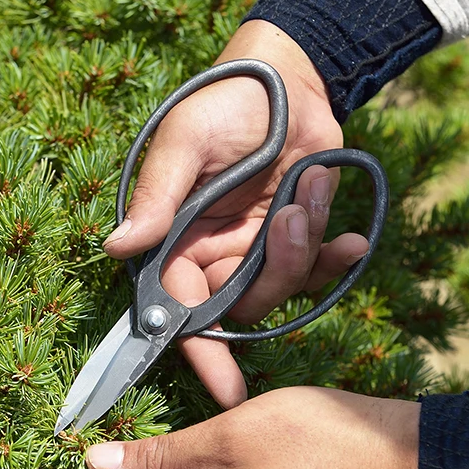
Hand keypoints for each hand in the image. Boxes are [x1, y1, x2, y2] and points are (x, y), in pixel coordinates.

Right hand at [103, 21, 368, 408]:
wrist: (287, 78)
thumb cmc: (223, 101)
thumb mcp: (185, 142)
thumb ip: (158, 197)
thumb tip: (116, 247)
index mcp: (174, 238)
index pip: (179, 308)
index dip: (200, 352)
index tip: (226, 390)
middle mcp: (211, 254)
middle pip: (239, 305)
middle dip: (274, 271)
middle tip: (290, 216)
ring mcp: (254, 249)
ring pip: (280, 289)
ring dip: (303, 245)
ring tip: (309, 185)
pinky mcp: (293, 238)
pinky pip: (314, 272)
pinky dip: (335, 259)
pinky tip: (353, 239)